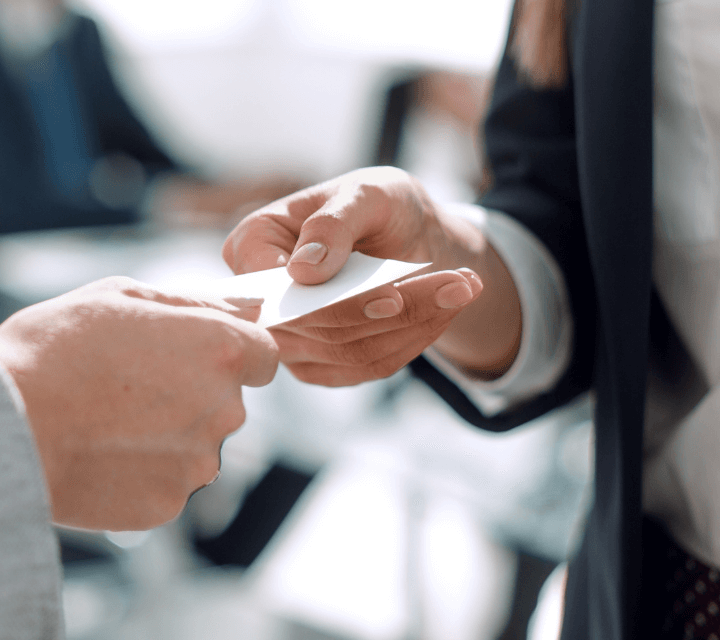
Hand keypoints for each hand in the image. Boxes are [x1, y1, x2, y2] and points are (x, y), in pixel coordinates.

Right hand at [0, 278, 278, 530]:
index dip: (229, 352)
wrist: (2, 424)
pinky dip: (140, 470)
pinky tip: (98, 452)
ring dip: (165, 434)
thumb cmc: (55, 348)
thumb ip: (193, 303)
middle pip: (227, 401)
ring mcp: (197, 464)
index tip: (190, 353)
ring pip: (195, 445)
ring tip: (103, 419)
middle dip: (190, 392)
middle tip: (126, 384)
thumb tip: (241, 309)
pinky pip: (166, 482)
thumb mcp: (121, 296)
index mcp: (221, 352)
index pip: (264, 355)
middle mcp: (223, 411)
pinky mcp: (167, 505)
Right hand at [222, 167, 520, 385]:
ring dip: (417, 324)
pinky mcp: (320, 364)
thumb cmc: (376, 203)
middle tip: (459, 284)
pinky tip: (447, 308)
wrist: (404, 235)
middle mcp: (262, 300)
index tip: (392, 296)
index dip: (327, 300)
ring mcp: (289, 338)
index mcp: (254, 245)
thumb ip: (333, 223)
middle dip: (394, 310)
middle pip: (318, 326)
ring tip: (465, 287)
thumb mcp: (367, 193)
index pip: (273, 289)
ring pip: (349, 351)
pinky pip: (366, 367)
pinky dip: (414, 340)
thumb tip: (302, 271)